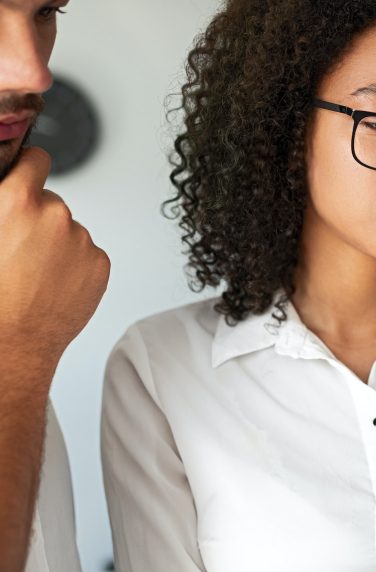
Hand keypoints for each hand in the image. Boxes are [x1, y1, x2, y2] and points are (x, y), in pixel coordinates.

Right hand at [0, 147, 108, 370]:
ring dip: (57, 245)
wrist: (13, 342)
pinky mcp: (100, 263)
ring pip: (70, 231)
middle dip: (38, 218)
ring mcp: (82, 240)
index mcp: (18, 201)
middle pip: (52, 202)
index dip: (29, 168)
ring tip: (34, 274)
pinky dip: (75, 265)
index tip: (28, 173)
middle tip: (19, 249)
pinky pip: (87, 254)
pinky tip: (53, 284)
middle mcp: (55, 215)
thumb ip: (1, 206)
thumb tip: (8, 193)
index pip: (36, 160)